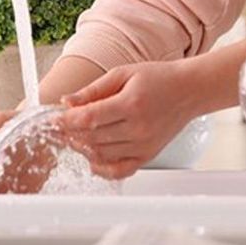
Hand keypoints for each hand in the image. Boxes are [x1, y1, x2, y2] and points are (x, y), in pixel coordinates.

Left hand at [59, 60, 193, 179]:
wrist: (190, 90)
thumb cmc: (159, 78)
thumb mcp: (124, 73)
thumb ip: (94, 89)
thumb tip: (67, 101)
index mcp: (131, 104)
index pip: (88, 118)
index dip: (66, 120)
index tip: (55, 118)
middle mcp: (138, 128)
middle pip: (91, 138)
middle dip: (71, 132)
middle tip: (62, 125)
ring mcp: (143, 145)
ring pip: (101, 155)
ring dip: (83, 147)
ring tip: (77, 135)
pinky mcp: (147, 155)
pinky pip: (118, 171)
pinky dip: (101, 168)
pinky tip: (94, 156)